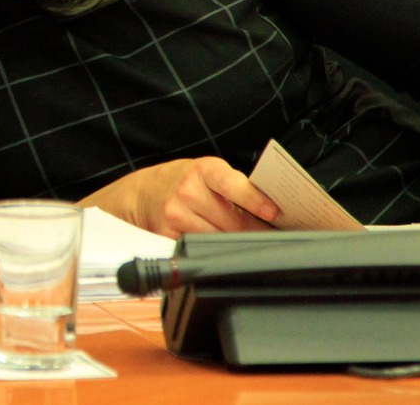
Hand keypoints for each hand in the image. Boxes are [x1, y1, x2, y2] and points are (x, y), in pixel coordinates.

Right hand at [82, 157, 279, 237]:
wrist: (144, 193)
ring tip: (253, 241)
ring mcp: (177, 214)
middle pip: (232, 221)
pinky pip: (202, 248)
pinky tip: (223, 246)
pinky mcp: (169, 235)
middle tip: (275, 235)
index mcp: (203, 170)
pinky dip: (216, 249)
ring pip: (220, 238)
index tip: (274, 212)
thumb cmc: (184, 181)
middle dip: (257, 230)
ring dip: (238, 243)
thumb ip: (235, 187)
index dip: (255, 199)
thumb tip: (271, 211)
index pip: (232, 184)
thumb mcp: (208, 173)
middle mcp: (188, 190)